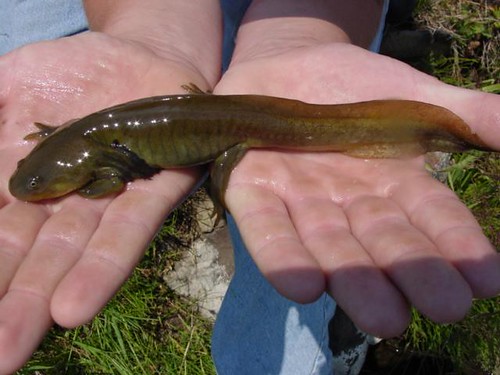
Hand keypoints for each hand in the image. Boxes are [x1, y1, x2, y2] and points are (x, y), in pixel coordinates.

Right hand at [0, 33, 204, 372]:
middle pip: (35, 253)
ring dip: (56, 291)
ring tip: (38, 330)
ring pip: (79, 249)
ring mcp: (111, 194)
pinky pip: (130, 227)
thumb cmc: (73, 71)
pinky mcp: (155, 187)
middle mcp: (68, 199)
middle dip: (14, 299)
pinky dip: (105, 261)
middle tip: (0, 352)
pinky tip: (77, 302)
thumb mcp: (10, 80)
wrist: (143, 55)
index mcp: (30, 179)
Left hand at [217, 43, 499, 336]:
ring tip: (382, 316)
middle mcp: (347, 203)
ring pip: (328, 246)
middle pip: (382, 244)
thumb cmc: (352, 84)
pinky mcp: (251, 191)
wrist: (285, 64)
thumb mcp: (413, 93)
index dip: (457, 246)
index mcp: (391, 184)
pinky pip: (265, 226)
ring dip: (353, 279)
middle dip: (409, 273)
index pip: (431, 220)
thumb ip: (465, 114)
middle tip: (442, 307)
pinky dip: (282, 254)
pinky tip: (302, 285)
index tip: (488, 280)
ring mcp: (299, 200)